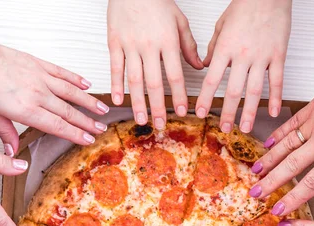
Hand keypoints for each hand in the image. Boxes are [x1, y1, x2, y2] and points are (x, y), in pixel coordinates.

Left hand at [0, 39, 107, 153]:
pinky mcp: (38, 64)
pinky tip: (86, 84)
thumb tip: (12, 152)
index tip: (89, 139)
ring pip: (71, 92)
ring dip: (88, 102)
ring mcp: (40, 77)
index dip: (76, 134)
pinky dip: (76, 79)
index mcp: (25, 110)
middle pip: (69, 112)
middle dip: (88, 122)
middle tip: (101, 128)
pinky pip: (62, 72)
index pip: (58, 126)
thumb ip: (5, 132)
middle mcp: (37, 94)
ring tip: (102, 109)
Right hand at [107, 0, 202, 127]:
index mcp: (167, 42)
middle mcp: (148, 46)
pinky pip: (116, 67)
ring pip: (135, 79)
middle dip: (158, 107)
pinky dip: (117, 85)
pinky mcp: (114, 42)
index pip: (175, 75)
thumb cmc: (156, 1)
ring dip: (138, 102)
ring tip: (141, 120)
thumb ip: (189, 46)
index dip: (178, 96)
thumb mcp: (179, 21)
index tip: (181, 112)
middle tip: (161, 125)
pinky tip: (119, 100)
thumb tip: (199, 67)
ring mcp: (130, 45)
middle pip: (154, 83)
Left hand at [196, 0, 290, 132]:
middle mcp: (242, 56)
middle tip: (224, 128)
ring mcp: (262, 57)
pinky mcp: (278, 55)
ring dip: (249, 112)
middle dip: (227, 113)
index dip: (205, 99)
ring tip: (245, 128)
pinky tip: (272, 112)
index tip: (201, 113)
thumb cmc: (244, 6)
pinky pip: (277, 81)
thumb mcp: (221, 26)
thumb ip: (213, 48)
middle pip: (233, 91)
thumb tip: (205, 66)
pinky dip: (275, 98)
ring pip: (254, 91)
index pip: (212, 80)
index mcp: (225, 49)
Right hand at [249, 59, 313, 216]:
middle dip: (271, 183)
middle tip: (255, 194)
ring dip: (268, 161)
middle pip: (290, 167)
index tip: (278, 209)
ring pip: (285, 146)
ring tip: (255, 173)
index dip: (292, 199)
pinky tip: (267, 144)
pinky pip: (290, 125)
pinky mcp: (313, 108)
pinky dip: (277, 135)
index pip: (311, 184)